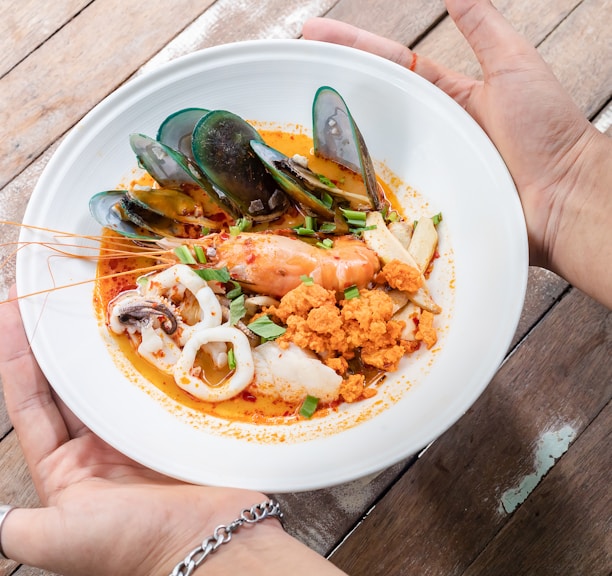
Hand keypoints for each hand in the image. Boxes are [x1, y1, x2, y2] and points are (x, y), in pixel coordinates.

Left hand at [0, 286, 340, 575]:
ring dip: (101, 341)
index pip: (32, 403)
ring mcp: (141, 426)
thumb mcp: (57, 541)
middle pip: (71, 381)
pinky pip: (155, 375)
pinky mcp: (175, 416)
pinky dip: (148, 351)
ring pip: (113, 373)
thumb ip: (18, 528)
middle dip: (59, 342)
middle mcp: (102, 443)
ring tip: (94, 301)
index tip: (9, 316)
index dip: (17, 360)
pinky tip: (145, 323)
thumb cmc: (133, 545)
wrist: (211, 544)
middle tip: (51, 298)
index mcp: (69, 468)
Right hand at [303, 0, 611, 307]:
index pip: (394, 62)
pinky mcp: (425, 196)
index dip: (355, 45)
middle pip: (375, 102)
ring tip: (297, 116)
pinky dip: (359, 182)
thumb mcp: (512, 64)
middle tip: (293, 69)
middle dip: (335, 83)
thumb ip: (482, 24)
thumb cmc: (547, 131)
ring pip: (376, 145)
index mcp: (450, 94)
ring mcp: (426, 162)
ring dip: (337, 133)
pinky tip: (330, 176)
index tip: (317, 33)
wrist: (563, 196)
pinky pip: (387, 186)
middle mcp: (432, 127)